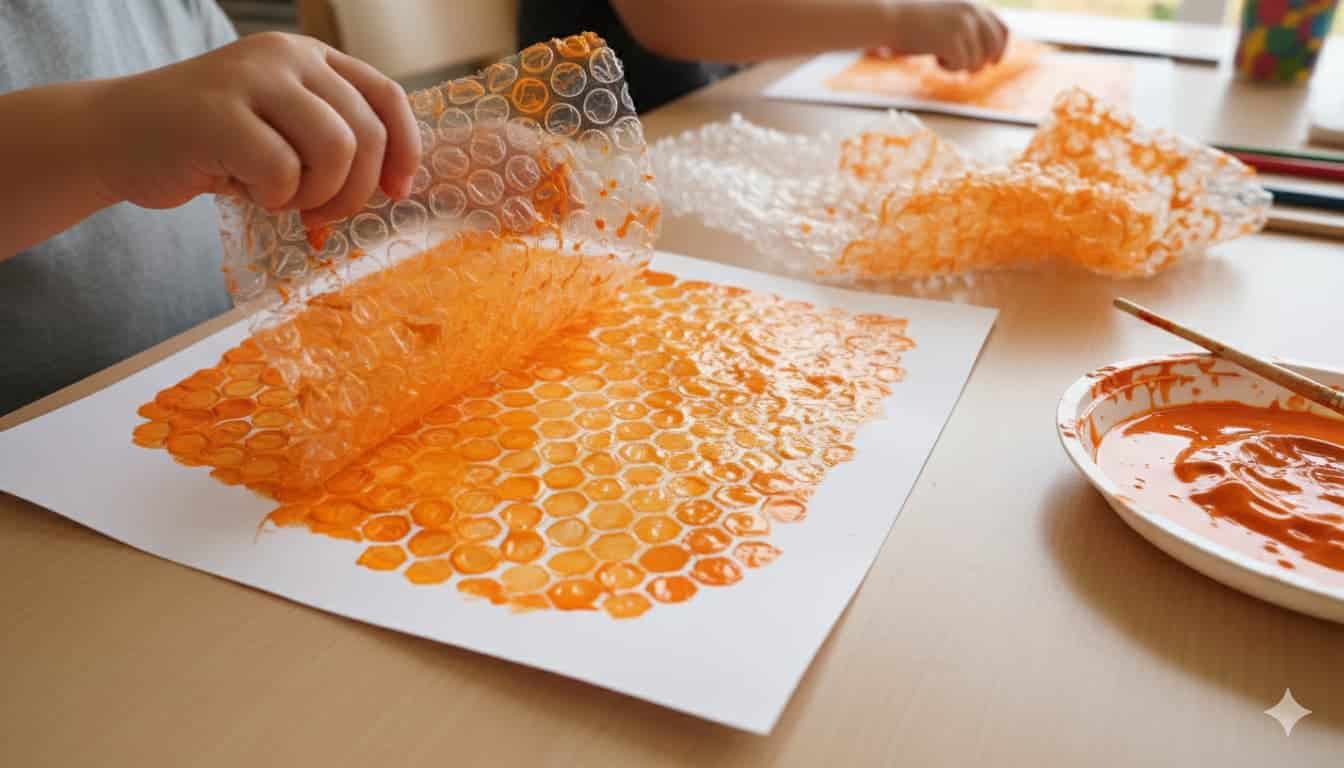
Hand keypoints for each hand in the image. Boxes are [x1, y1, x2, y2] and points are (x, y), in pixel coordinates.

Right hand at [95, 32, 420, 226]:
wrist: (115, 137)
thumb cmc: (211, 145)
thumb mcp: (283, 129)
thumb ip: (335, 139)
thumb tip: (397, 184)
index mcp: (309, 56)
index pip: (387, 97)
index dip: (404, 151)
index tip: (397, 192)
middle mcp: (285, 56)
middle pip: (366, 134)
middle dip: (353, 191)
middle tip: (318, 215)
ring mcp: (250, 79)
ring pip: (335, 151)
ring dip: (315, 195)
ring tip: (279, 198)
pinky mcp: (218, 113)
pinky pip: (283, 172)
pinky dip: (272, 198)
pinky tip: (243, 189)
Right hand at [878, 1, 1008, 71]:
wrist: (891, 18)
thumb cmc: (912, 21)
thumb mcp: (945, 17)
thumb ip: (965, 27)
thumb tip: (984, 52)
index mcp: (972, 5)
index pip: (1001, 29)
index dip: (1001, 48)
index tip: (993, 62)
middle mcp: (972, 13)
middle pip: (994, 47)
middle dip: (983, 63)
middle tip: (969, 71)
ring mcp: (964, 27)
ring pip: (977, 61)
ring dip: (959, 65)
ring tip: (939, 57)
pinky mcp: (953, 41)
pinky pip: (961, 66)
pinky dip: (948, 68)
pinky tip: (934, 58)